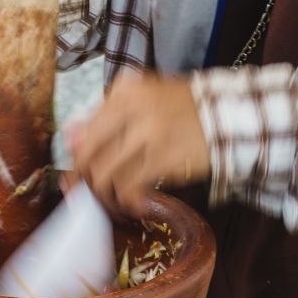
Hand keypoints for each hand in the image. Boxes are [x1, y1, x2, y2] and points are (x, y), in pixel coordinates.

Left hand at [68, 73, 209, 216]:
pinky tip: (137, 205)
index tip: (79, 180)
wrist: (227, 115)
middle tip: (94, 197)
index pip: (83, 132)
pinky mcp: (161, 156)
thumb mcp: (143, 102)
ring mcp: (145, 132)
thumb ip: (108, 118)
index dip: (76, 161)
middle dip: (85, 183)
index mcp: (123, 91)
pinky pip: (129, 186)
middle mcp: (130, 107)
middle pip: (87, 155)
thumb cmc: (183, 111)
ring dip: (107, 196)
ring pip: (104, 174)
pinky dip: (128, 201)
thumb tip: (70, 140)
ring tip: (118, 203)